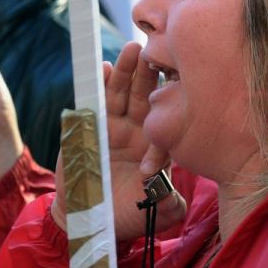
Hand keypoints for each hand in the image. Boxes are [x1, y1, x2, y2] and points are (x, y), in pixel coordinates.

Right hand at [49, 42, 186, 241]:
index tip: (178, 77)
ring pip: (122, 94)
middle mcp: (137, 130)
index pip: (167, 114)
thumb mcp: (152, 212)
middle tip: (154, 49)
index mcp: (156, 143)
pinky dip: (99, 87)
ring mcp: (113, 127)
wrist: (90, 218)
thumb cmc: (125, 214)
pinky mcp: (89, 129)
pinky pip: (95, 104)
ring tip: (131, 51)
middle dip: (149, 72)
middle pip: (145, 95)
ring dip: (126, 72)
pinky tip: (103, 70)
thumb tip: (176, 199)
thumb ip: (168, 206)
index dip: (171, 96)